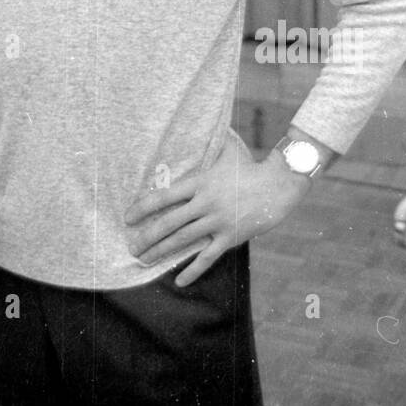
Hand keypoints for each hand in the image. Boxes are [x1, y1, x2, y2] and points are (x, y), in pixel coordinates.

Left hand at [124, 132, 311, 286]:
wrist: (278, 184)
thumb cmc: (250, 168)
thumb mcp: (226, 154)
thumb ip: (210, 146)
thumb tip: (203, 125)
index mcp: (199, 182)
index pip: (164, 197)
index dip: (144, 208)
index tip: (128, 217)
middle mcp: (204, 203)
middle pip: (169, 222)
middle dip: (147, 236)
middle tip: (131, 247)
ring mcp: (217, 221)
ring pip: (183, 239)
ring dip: (161, 251)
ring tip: (144, 260)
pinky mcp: (230, 237)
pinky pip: (207, 257)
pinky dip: (193, 270)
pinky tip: (179, 281)